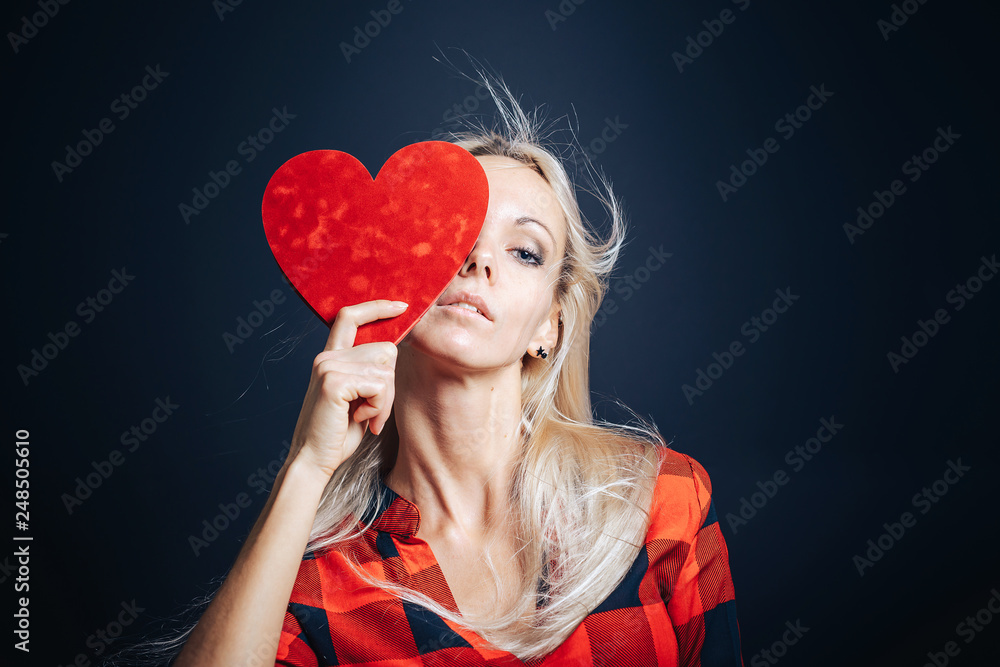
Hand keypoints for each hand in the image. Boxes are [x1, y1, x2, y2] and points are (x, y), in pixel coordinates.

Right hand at [286, 300, 406, 479]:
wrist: (314, 460)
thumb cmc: (338, 433)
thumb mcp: (357, 396)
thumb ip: (368, 372)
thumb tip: (393, 350)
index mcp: (331, 358)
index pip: (350, 317)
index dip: (377, 307)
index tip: (401, 306)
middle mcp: (327, 357)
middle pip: (386, 350)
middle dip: (390, 385)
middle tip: (374, 411)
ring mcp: (328, 367)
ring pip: (386, 369)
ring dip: (385, 400)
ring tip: (366, 417)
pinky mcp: (334, 382)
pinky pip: (380, 386)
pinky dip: (379, 407)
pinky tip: (362, 420)